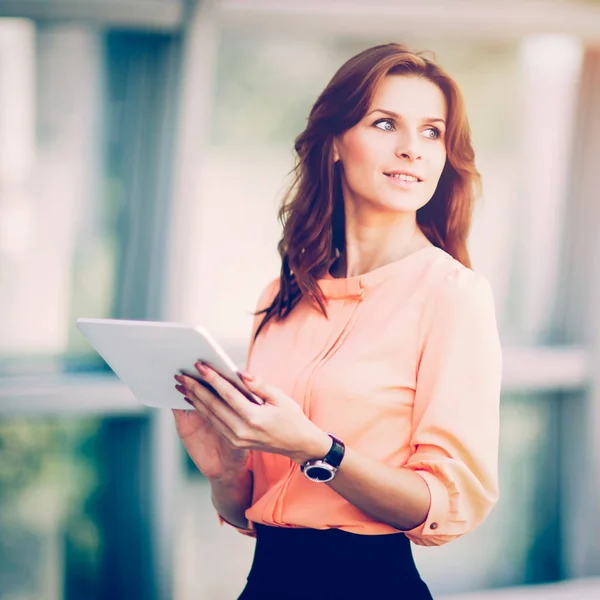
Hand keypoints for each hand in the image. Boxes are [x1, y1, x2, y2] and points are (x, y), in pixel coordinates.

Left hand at [175, 363, 330, 464]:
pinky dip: (203, 411)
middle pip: (213, 406)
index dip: (212, 378)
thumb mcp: (280, 397)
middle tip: (182, 375)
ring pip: (210, 416)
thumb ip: (259, 385)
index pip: (227, 394)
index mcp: (254, 418)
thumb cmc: (292, 418)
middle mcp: (242, 431)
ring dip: (195, 399)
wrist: (298, 445)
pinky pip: (215, 423)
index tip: (200, 365)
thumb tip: (240, 372)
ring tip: (183, 385)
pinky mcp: (235, 442)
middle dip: (196, 388)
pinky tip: (195, 400)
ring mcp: (237, 439)